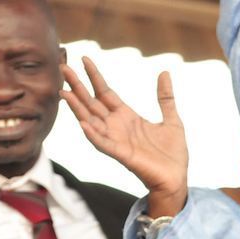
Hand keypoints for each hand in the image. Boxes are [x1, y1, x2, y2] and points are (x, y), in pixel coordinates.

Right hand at [60, 57, 188, 216]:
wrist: (177, 178)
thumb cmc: (173, 153)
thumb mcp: (172, 120)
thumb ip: (166, 98)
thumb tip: (164, 72)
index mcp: (128, 117)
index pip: (106, 92)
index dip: (95, 77)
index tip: (84, 58)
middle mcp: (117, 127)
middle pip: (92, 103)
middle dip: (78, 86)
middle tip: (63, 67)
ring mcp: (117, 141)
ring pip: (91, 121)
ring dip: (77, 108)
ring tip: (64, 92)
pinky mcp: (122, 155)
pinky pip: (104, 144)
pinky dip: (93, 134)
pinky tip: (83, 123)